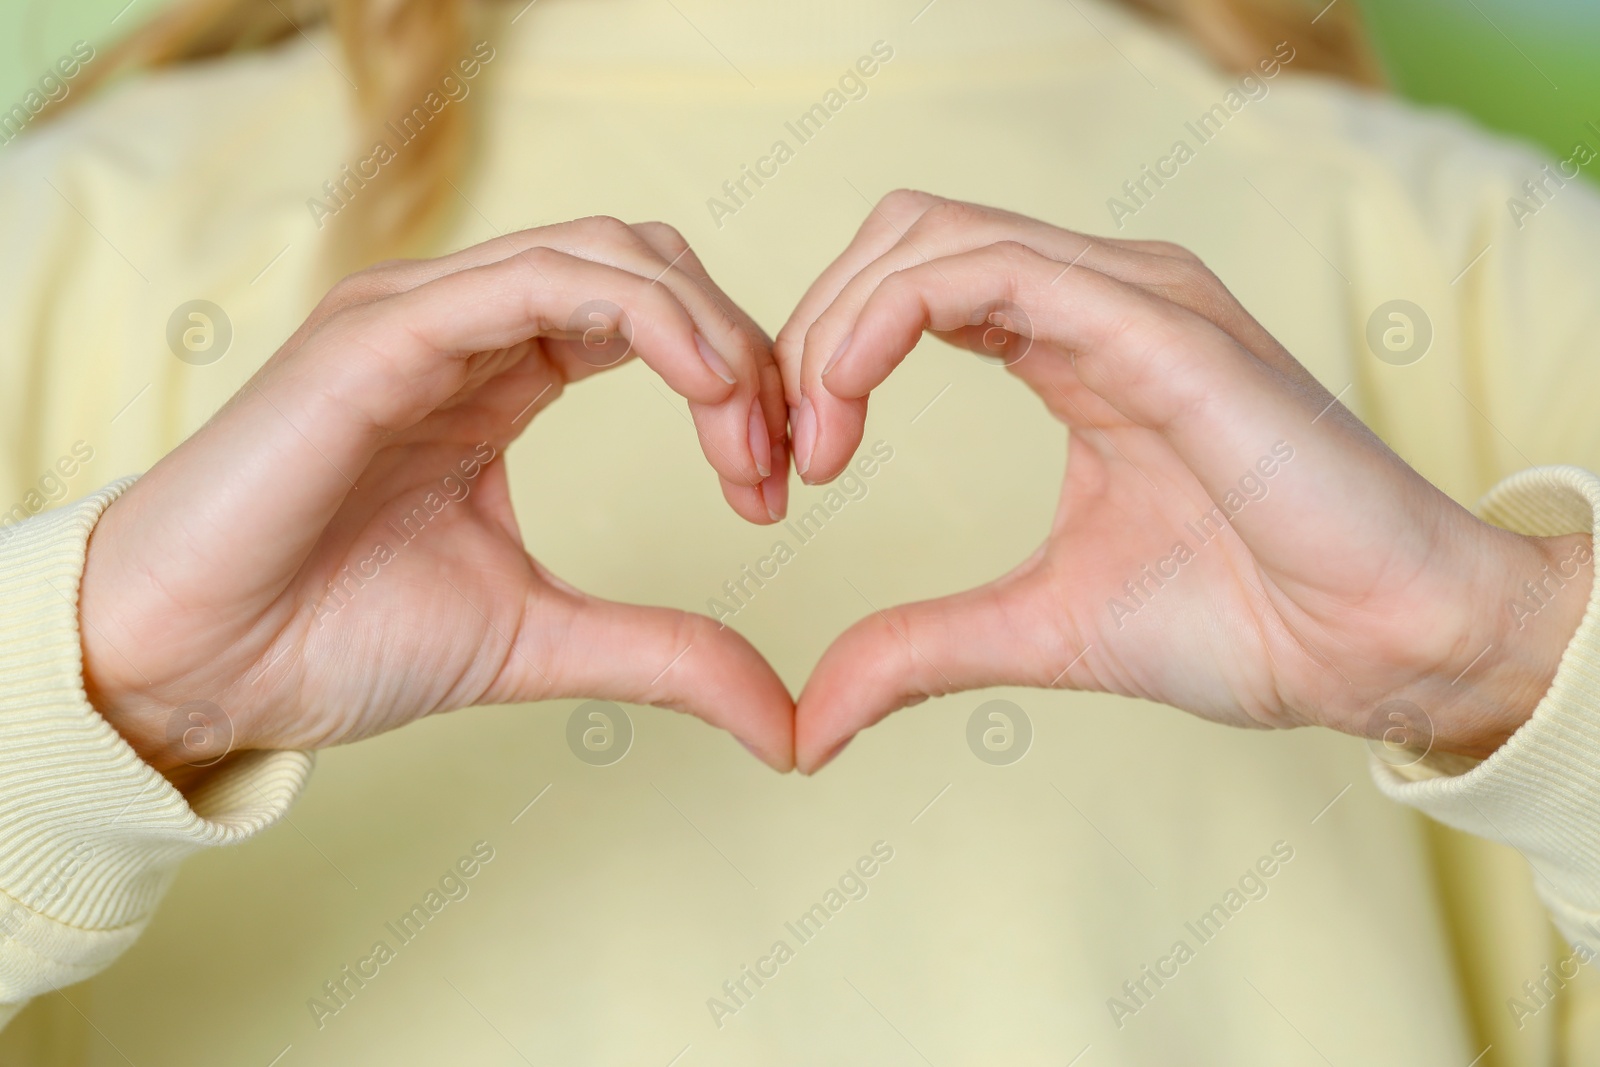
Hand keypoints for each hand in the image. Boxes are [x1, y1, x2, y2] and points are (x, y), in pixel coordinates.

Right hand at [80, 217, 796, 774]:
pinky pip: (539, 278)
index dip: (739, 383)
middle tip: (774, 464)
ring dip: (709, 332)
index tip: (773, 488)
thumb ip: (666, 655)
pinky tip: (701, 389)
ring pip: (609, 252)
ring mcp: (425, 315)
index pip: (655, 318)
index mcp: (502, 375)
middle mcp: (469, 325)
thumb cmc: (338, 635)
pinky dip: (645, 317)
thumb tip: (784, 724)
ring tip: (747, 436)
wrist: (206, 668)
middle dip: (742, 352)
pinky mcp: (385, 329)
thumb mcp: (544, 637)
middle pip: (651, 266)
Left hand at [778, 191, 1592, 772]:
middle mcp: (1099, 298)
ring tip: (809, 443)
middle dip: (808, 331)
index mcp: (1072, 345)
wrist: (1378, 649)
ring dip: (835, 326)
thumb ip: (917, 649)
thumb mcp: (1036, 628)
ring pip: (933, 234)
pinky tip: (846, 412)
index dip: (820, 359)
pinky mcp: (1162, 326)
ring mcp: (1134, 299)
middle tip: (775, 454)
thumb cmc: (1244, 620)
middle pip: (901, 238)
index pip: (910, 287)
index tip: (780, 470)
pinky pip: (992, 270)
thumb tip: (806, 722)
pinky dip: (888, 322)